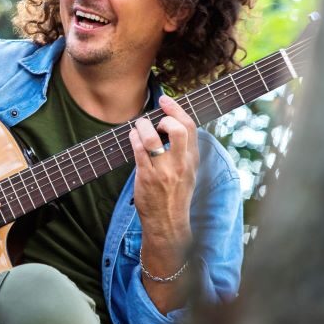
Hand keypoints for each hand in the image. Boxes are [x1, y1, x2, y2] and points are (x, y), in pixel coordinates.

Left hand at [129, 94, 198, 243]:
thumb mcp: (187, 173)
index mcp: (191, 160)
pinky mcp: (147, 178)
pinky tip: (132, 136)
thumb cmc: (174, 196)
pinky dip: (134, 138)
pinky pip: (139, 151)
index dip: (177, 109)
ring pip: (153, 139)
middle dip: (166, 116)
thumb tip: (171, 126)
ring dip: (143, 126)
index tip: (165, 100)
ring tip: (139, 126)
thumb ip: (183, 151)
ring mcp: (163, 171)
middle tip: (154, 118)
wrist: (168, 223)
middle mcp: (180, 164)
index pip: (190, 128)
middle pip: (179, 130)